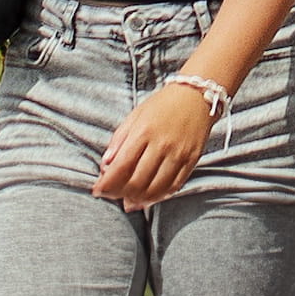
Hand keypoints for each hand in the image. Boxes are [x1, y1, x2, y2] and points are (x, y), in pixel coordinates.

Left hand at [89, 74, 216, 207]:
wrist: (197, 96)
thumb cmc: (161, 105)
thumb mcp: (135, 116)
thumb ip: (118, 141)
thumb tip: (105, 166)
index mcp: (144, 131)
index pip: (120, 167)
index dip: (106, 184)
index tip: (97, 190)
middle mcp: (162, 145)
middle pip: (136, 182)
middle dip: (119, 194)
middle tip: (112, 195)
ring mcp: (178, 154)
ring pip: (154, 189)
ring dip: (137, 200)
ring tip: (128, 200)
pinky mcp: (192, 160)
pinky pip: (173, 187)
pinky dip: (158, 197)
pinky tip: (148, 197)